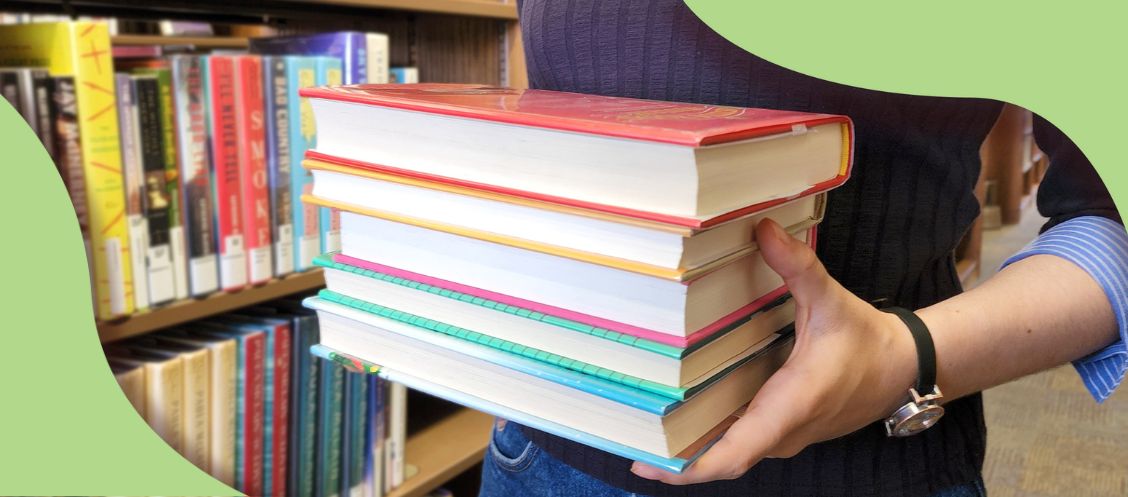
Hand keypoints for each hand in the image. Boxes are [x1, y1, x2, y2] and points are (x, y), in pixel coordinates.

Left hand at [631, 219, 918, 484]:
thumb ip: (797, 267)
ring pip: (729, 453)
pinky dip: (708, 438)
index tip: (652, 462)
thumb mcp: (831, 300)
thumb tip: (763, 229)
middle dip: (674, 459)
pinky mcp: (782, 431)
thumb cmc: (865, 339)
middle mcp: (782, 431)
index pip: (737, 452)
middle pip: (721, 460)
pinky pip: (739, 443)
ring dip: (688, 449)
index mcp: (791, 405)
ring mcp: (782, 436)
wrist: (901, 369)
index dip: (693, 465)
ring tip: (639, 429)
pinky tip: (678, 419)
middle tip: (624, 438)